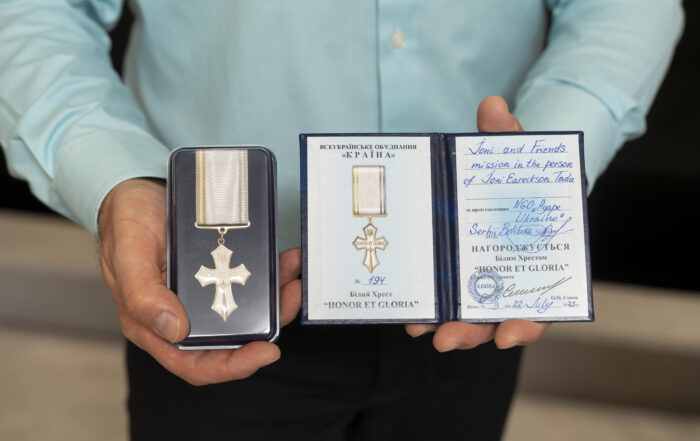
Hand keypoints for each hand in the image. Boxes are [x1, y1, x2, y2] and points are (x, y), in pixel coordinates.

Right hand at [98, 178, 301, 384]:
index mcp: (156, 325)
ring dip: (276, 298)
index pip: (196, 364)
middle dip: (268, 325)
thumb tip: (174, 329)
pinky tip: (284, 258)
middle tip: (292, 298)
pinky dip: (271, 274)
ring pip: (248, 311)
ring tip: (292, 273)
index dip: (233, 366)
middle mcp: (184, 315)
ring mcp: (204, 294)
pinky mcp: (220, 271)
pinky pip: (250, 281)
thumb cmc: (125, 223)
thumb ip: (142, 294)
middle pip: (233, 340)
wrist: (136, 189)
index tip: (266, 352)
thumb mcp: (127, 254)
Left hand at [404, 96, 550, 350]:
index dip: (527, 324)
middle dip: (473, 333)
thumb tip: (492, 106)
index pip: (540, 305)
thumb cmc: (514, 179)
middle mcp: (510, 282)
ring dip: (446, 329)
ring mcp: (480, 285)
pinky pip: (445, 304)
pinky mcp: (454, 281)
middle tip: (448, 337)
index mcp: (537, 263)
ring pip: (468, 320)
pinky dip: (429, 311)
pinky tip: (408, 313)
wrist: (498, 185)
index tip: (509, 334)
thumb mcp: (512, 157)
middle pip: (497, 320)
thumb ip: (505, 136)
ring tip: (421, 328)